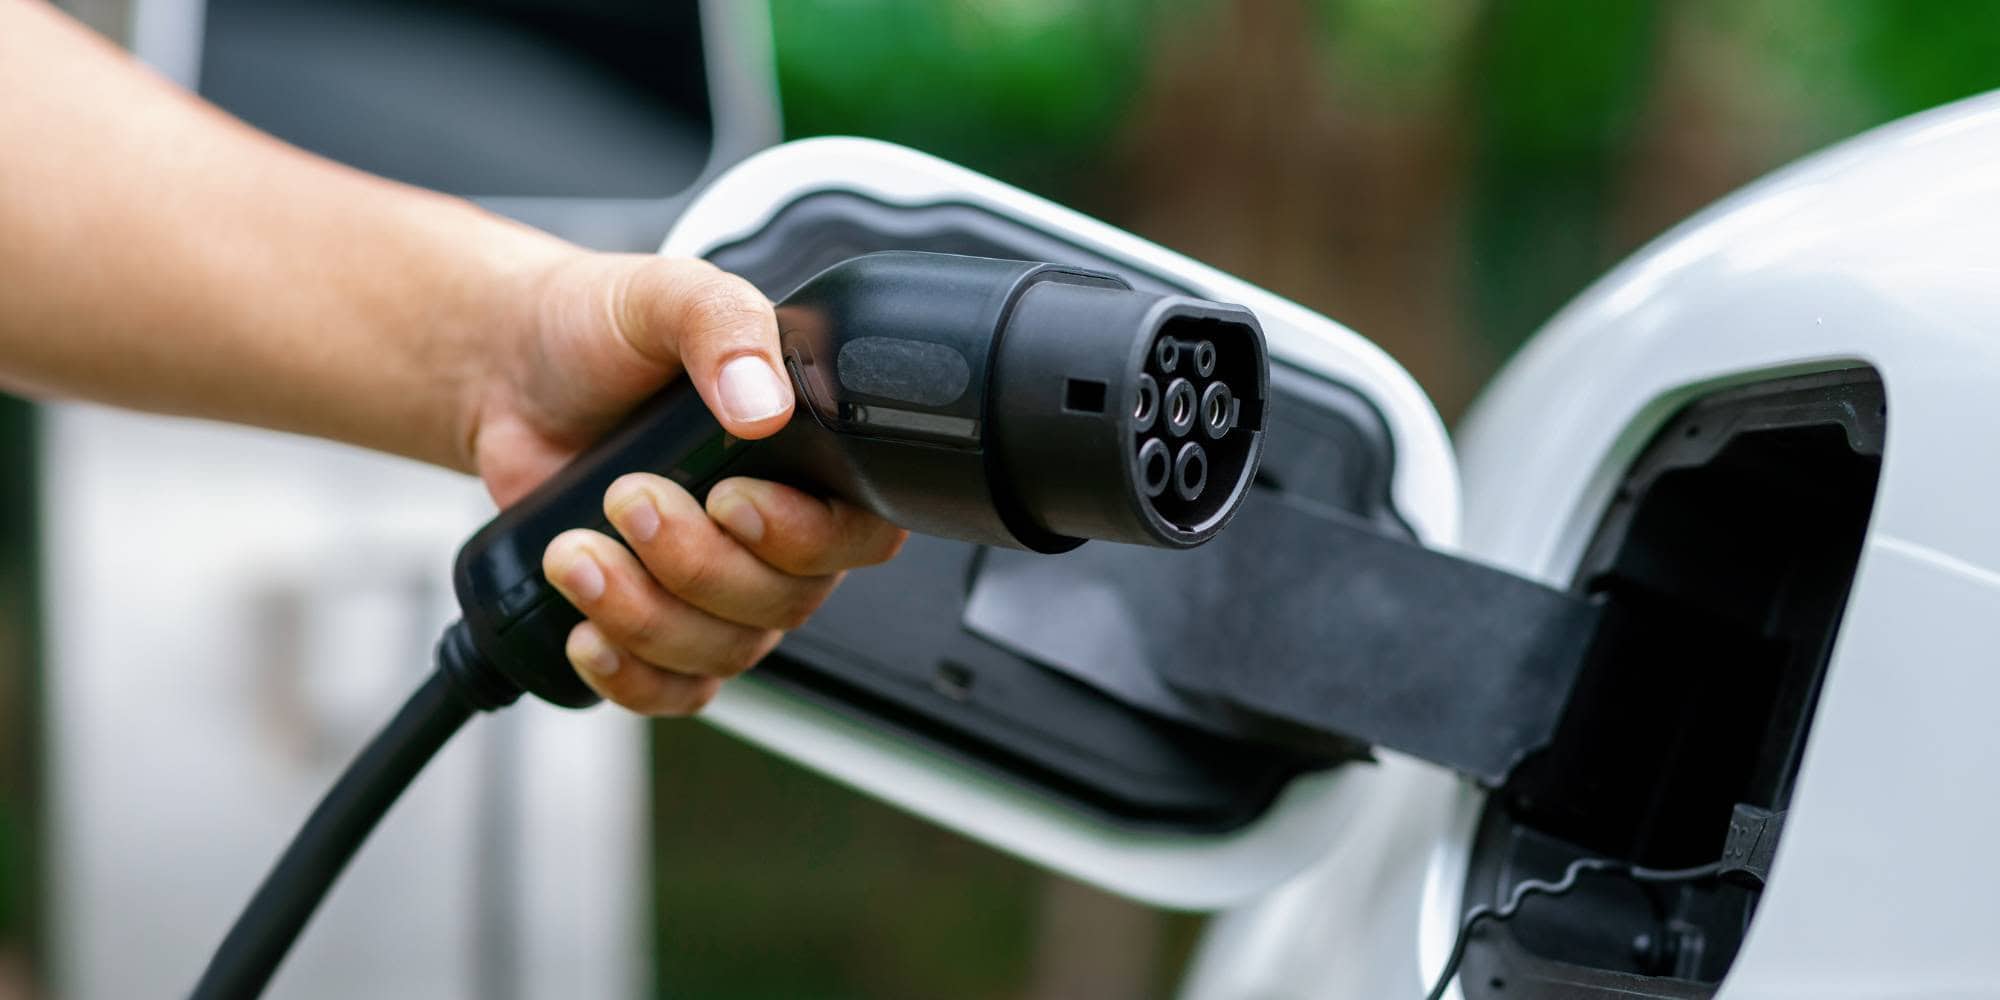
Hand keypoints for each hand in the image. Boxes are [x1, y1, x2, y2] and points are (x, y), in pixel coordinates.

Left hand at [465, 253, 906, 714]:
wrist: (510, 372)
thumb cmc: (601, 331)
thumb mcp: (667, 295)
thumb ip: (724, 327)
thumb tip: (763, 403)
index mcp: (807, 457)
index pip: (858, 534)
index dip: (804, 538)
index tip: (731, 500)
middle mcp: (775, 535)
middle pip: (781, 603)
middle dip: (695, 564)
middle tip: (626, 497)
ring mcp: (717, 589)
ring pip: (722, 651)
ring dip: (644, 614)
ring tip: (574, 552)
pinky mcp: (656, 624)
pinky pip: (674, 691)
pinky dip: (631, 676)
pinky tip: (586, 632)